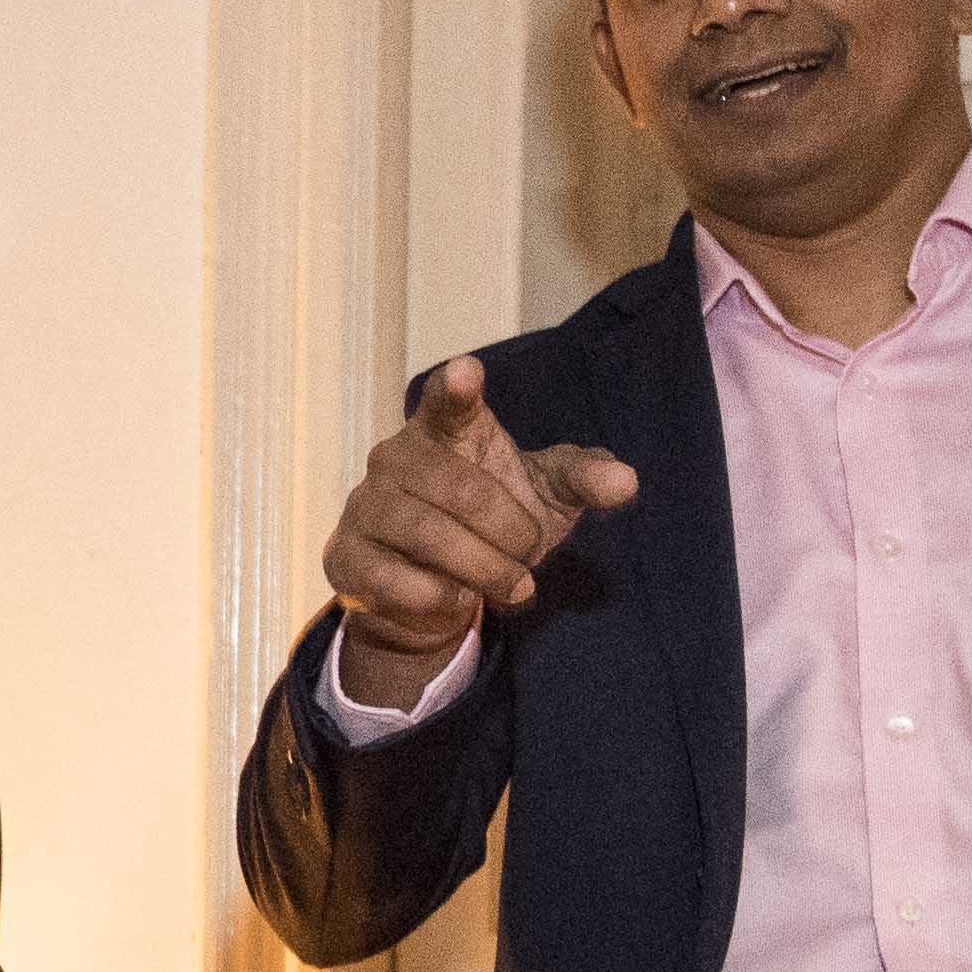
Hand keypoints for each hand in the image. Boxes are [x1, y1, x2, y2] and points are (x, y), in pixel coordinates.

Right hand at [325, 360, 641, 701]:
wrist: (434, 595)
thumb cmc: (495, 526)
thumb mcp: (547, 499)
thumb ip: (583, 480)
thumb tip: (625, 481)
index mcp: (444, 431)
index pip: (447, 402)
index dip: (456, 387)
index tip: (467, 371)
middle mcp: (395, 458)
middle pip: (460, 489)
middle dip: (508, 531)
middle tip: (530, 554)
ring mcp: (364, 507)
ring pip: (427, 535)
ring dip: (482, 568)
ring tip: (513, 586)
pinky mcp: (345, 558)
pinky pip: (394, 580)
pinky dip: (440, 597)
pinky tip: (459, 600)